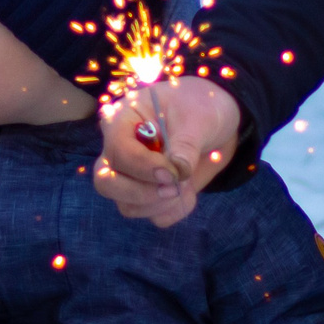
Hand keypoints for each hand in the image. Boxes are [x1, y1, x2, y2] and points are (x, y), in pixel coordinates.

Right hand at [92, 76, 241, 227]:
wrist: (217, 124)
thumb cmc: (201, 107)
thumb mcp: (198, 118)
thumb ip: (186, 145)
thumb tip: (178, 172)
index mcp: (123, 119)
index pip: (117, 150)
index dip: (143, 166)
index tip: (173, 173)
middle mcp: (119, 149)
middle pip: (106, 183)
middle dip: (140, 192)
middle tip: (174, 187)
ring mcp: (131, 175)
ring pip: (126, 205)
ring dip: (160, 204)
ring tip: (187, 183)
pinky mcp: (148, 194)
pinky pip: (151, 216)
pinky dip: (173, 211)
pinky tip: (189, 192)